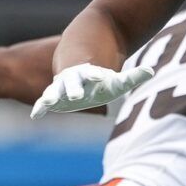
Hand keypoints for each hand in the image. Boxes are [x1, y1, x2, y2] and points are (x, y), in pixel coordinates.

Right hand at [30, 63, 154, 117]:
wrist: (77, 69)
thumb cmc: (102, 81)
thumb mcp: (118, 81)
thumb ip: (133, 77)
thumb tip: (150, 71)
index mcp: (90, 76)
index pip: (93, 76)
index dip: (95, 76)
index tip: (98, 76)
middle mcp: (74, 81)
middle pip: (72, 84)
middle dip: (73, 89)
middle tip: (75, 96)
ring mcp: (62, 88)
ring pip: (55, 91)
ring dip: (52, 97)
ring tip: (48, 102)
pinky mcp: (54, 97)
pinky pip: (44, 101)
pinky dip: (40, 107)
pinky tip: (36, 115)